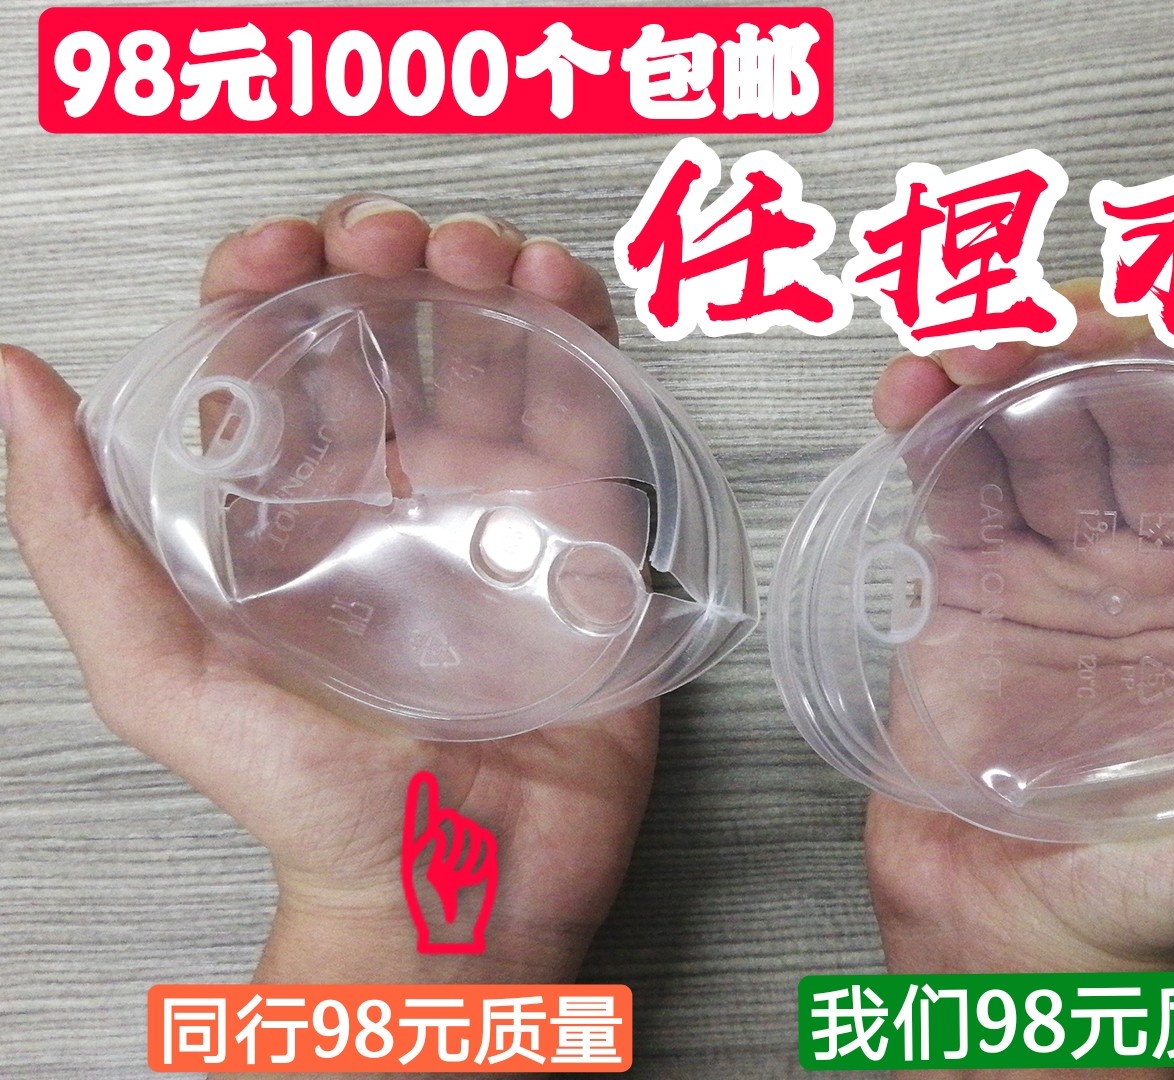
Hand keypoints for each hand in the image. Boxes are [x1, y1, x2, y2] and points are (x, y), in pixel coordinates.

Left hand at [1, 195, 652, 995]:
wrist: (454, 887)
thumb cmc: (309, 801)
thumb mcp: (159, 673)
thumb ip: (77, 535)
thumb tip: (10, 387)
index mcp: (297, 510)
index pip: (283, 358)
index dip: (280, 280)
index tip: (288, 250)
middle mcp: (398, 497)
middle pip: (400, 337)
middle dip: (399, 259)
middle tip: (403, 244)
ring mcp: (495, 511)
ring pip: (498, 356)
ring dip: (492, 280)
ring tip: (486, 257)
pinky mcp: (582, 537)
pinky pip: (585, 417)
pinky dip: (580, 341)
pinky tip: (558, 301)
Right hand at [863, 282, 1173, 1074]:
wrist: (1015, 965)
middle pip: (1156, 399)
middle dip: (1108, 340)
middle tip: (1051, 330)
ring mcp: (1074, 564)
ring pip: (1054, 416)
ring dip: (1010, 360)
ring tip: (969, 351)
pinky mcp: (977, 581)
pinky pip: (960, 472)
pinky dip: (931, 418)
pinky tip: (914, 396)